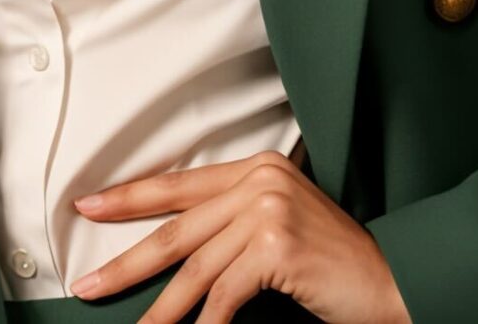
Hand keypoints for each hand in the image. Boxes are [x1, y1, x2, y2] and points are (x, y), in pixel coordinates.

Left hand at [68, 150, 411, 323]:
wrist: (389, 282)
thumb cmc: (333, 264)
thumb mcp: (278, 226)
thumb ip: (233, 225)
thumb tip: (176, 253)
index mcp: (256, 168)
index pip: (178, 185)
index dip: (129, 198)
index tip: (88, 208)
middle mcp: (260, 180)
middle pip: (176, 229)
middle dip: (127, 263)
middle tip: (90, 285)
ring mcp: (268, 209)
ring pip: (195, 269)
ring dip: (162, 309)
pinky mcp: (276, 244)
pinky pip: (224, 293)